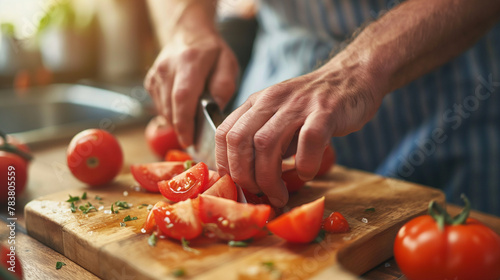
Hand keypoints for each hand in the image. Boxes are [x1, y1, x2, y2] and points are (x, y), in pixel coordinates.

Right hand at [144, 29, 238, 146]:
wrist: (188, 33)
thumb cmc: (212, 52)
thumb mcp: (228, 64)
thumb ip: (223, 87)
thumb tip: (214, 109)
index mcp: (189, 62)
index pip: (183, 97)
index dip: (185, 122)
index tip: (189, 140)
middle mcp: (167, 68)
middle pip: (170, 107)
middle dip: (181, 128)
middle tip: (193, 140)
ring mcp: (155, 74)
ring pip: (163, 110)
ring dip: (176, 122)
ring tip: (191, 124)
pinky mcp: (150, 82)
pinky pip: (159, 106)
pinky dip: (171, 113)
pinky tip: (183, 109)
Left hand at [215, 58, 382, 206]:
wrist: (352, 78)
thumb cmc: (313, 107)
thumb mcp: (279, 116)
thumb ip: (263, 141)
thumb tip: (248, 177)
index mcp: (257, 102)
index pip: (224, 133)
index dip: (225, 164)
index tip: (236, 184)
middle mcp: (272, 100)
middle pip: (240, 140)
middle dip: (244, 176)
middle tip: (257, 193)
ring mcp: (298, 104)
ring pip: (266, 144)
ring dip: (269, 178)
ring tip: (279, 194)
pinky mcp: (326, 111)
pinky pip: (308, 141)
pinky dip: (305, 164)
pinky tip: (307, 173)